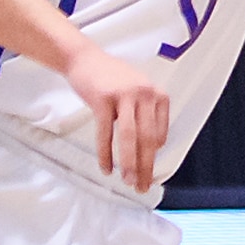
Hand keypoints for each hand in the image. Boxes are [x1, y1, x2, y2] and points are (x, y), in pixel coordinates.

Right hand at [67, 44, 172, 191]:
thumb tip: (153, 148)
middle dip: (145, 166)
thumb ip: (147, 117)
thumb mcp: (137, 93)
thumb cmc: (110, 78)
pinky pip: (105, 133)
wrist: (85, 59)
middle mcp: (144, 94)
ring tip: (128, 180)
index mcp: (157, 95)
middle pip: (148, 138)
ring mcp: (123, 95)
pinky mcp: (103, 99)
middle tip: (142, 185)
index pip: (160, 134)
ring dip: (129, 163)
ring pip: (130, 137)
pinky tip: (106, 167)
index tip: (149, 174)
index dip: (154, 158)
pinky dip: (105, 154)